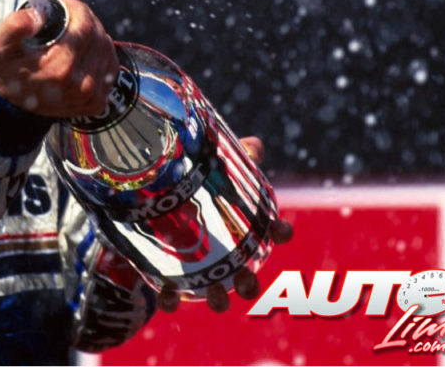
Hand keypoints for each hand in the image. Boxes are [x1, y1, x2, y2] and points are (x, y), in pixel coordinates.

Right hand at [0, 0, 117, 117]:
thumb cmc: (6, 70)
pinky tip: (82, 54)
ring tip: (72, 37)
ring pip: (106, 48)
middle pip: (98, 35)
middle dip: (84, 20)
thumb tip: (39, 15)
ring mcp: (92, 95)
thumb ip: (15, 26)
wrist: (11, 105)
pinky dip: (98, 54)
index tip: (63, 7)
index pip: (85, 25)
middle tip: (66, 20)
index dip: (76, 9)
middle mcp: (81, 85)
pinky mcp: (97, 102)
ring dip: (92, 36)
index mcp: (60, 68)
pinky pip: (109, 65)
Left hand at [158, 135, 293, 313]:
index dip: (280, 233)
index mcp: (244, 229)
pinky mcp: (173, 275)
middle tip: (246, 281)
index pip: (271, 232)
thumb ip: (235, 157)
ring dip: (219, 299)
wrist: (162, 206)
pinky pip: (174, 294)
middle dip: (250, 284)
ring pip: (216, 292)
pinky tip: (168, 296)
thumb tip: (254, 145)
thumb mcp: (216, 168)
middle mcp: (229, 257)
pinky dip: (173, 299)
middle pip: (248, 277)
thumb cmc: (202, 187)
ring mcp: (201, 270)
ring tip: (216, 297)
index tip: (282, 231)